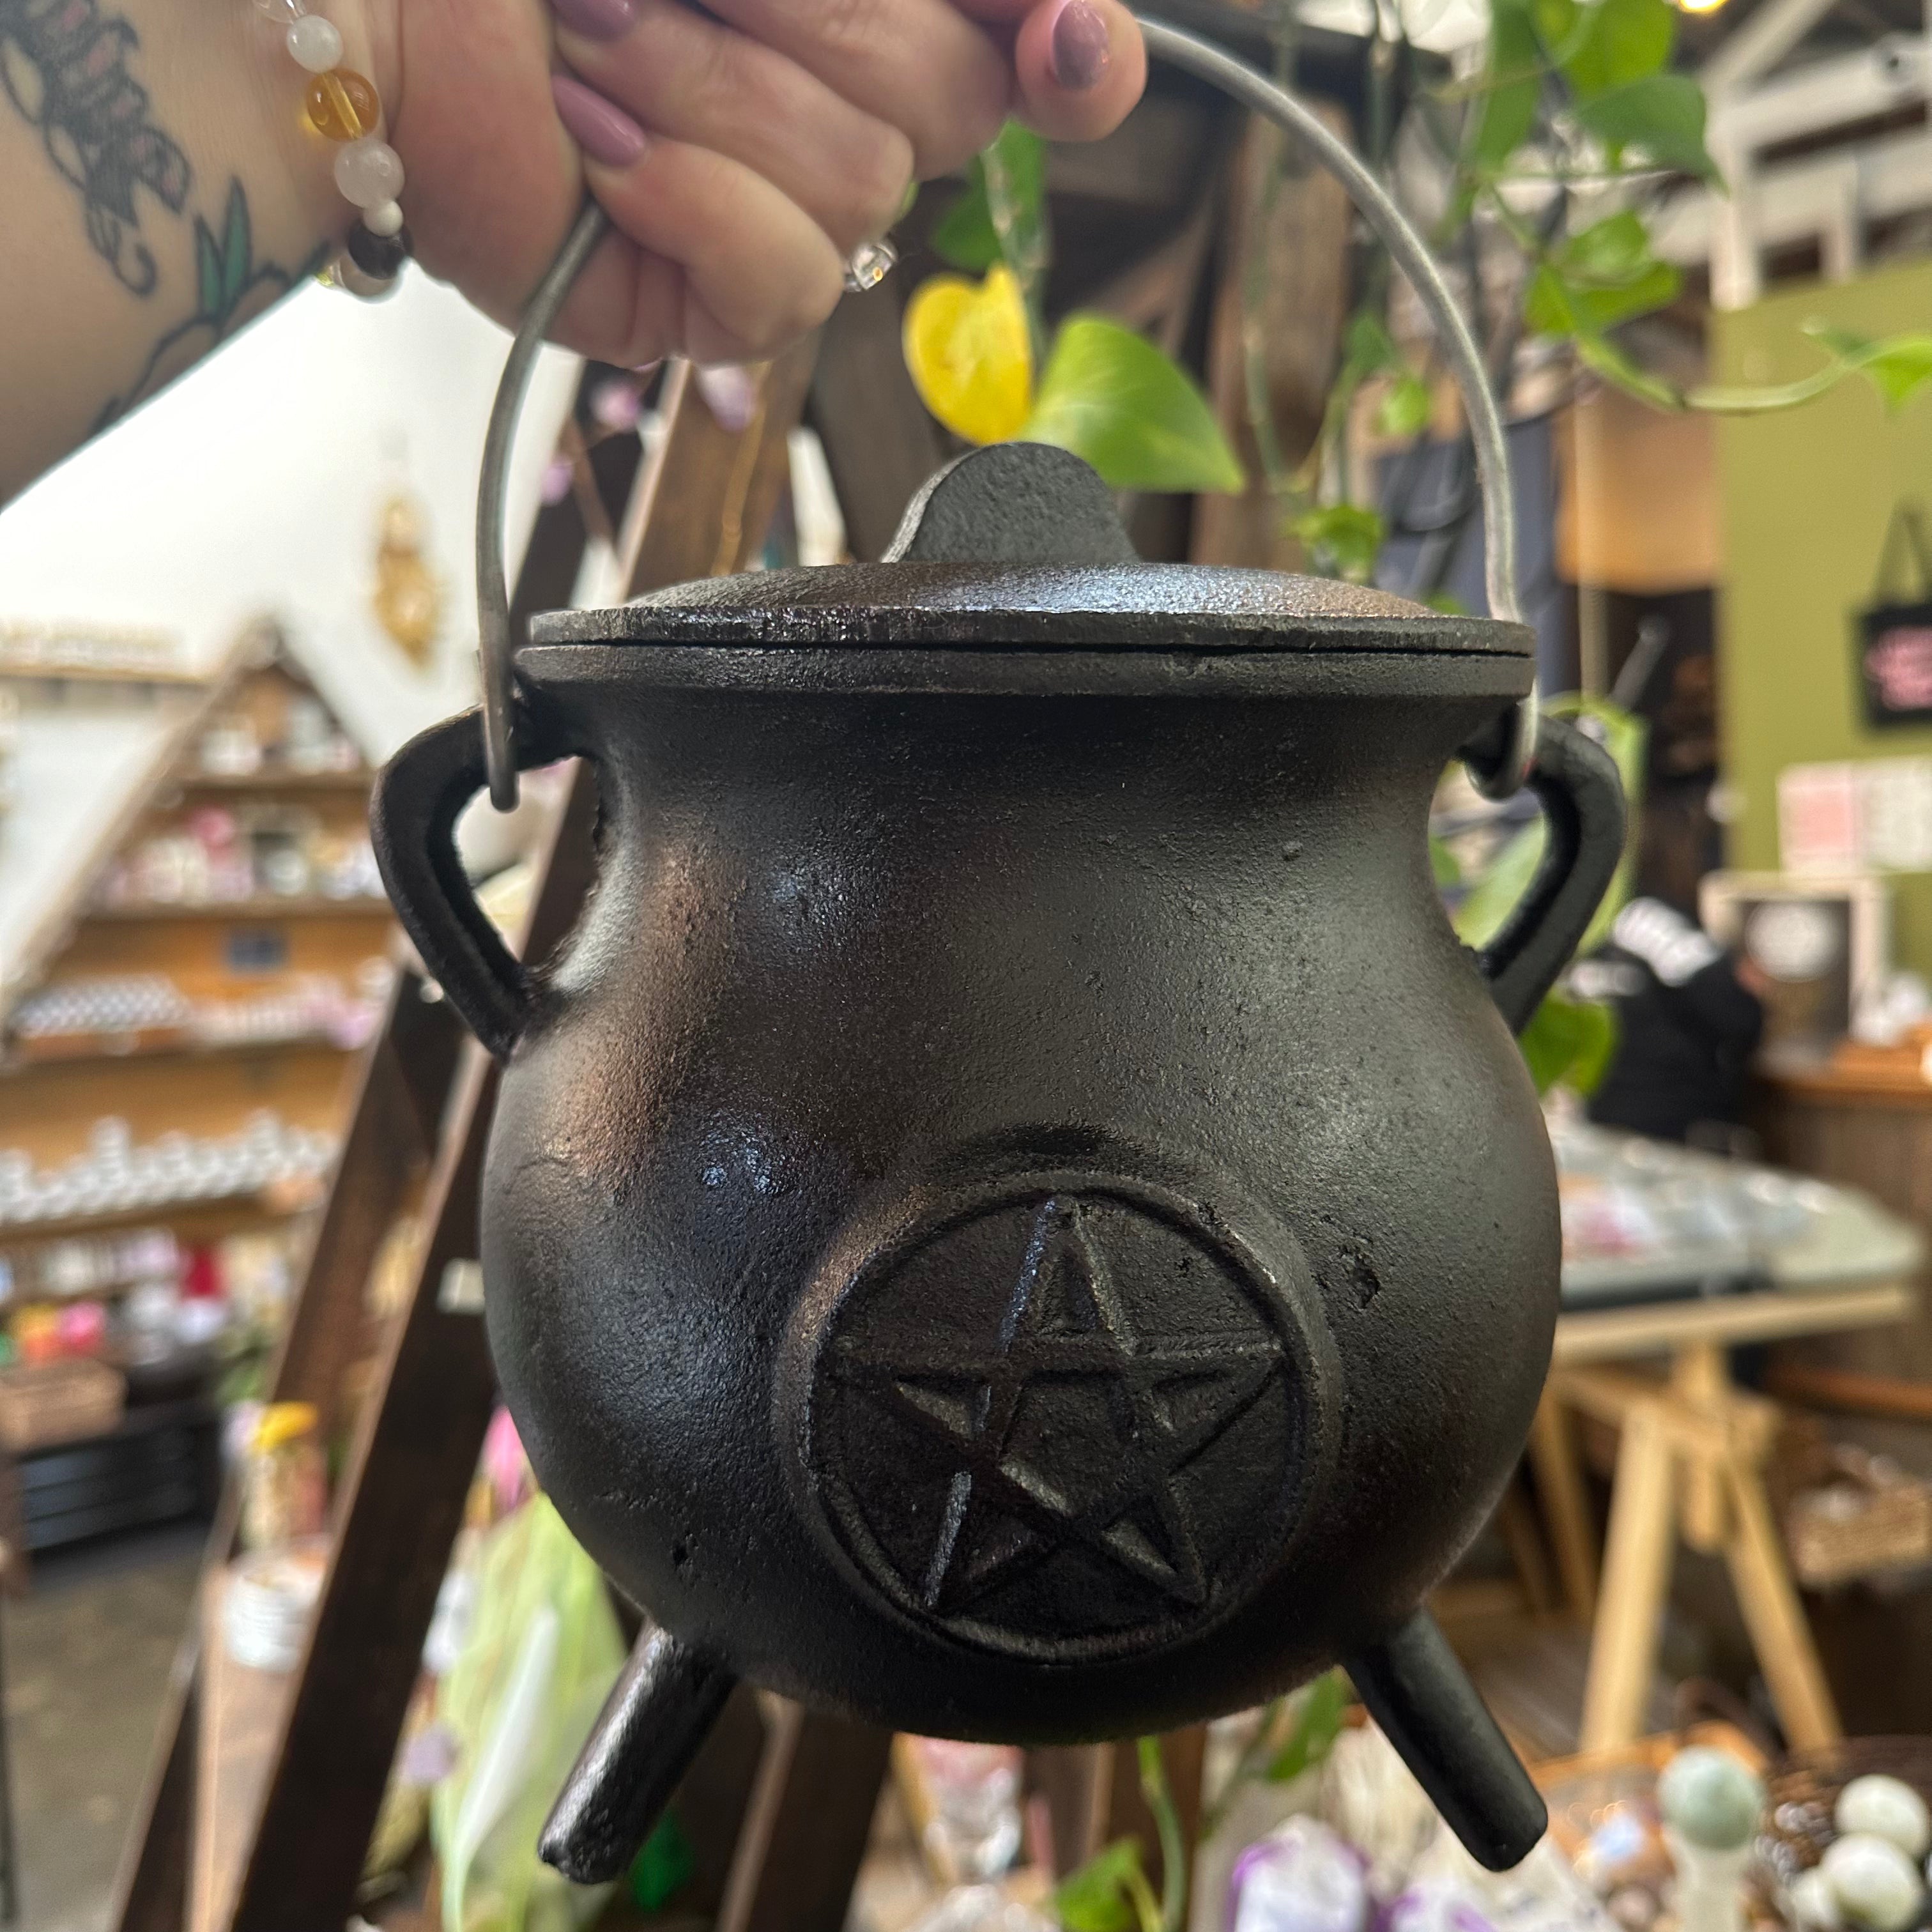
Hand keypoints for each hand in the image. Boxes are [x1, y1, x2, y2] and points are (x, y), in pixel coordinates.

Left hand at [352, 0, 1147, 366]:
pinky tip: (594, 149)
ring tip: (588, 43)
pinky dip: (686, 198)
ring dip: (708, 88)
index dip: (1079, 55)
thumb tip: (1054, 12)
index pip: (1035, 56)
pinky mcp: (709, 309)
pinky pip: (785, 285)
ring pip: (862, 186)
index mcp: (863, 10)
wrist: (367, 4)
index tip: (1059, 38)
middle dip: (811, 19)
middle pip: (953, 102)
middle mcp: (843, 113)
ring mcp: (781, 220)